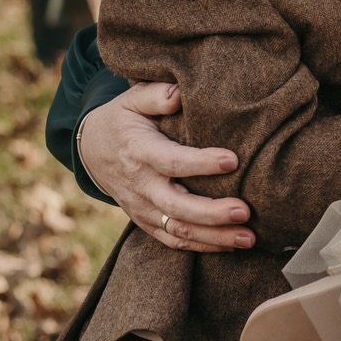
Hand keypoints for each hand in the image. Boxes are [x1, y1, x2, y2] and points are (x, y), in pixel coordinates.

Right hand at [78, 81, 254, 250]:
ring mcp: (142, 208)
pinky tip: (232, 245)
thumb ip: (157, 94)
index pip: (172, 161)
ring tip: (249, 238)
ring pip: (178, 230)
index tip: (233, 160)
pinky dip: (202, 246)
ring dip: (214, 237)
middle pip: (176, 206)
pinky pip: (173, 240)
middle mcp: (140, 185)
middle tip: (245, 211)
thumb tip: (180, 94)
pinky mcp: (146, 222)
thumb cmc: (123, 120)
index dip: (201, 163)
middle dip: (212, 213)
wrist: (92, 150)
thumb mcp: (132, 99)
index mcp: (139, 152)